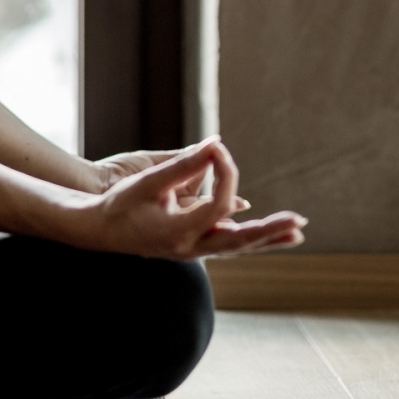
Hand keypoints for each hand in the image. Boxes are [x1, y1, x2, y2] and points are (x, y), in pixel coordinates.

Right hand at [76, 137, 305, 261]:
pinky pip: (228, 246)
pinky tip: (265, 234)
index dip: (226, 173)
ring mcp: (192, 253)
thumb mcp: (150, 181)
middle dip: (271, 230)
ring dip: (268, 239)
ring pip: (238, 248)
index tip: (218, 150)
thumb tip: (216, 144)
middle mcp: (191, 248)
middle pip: (241, 241)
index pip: (220, 203)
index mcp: (180, 232)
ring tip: (297, 234)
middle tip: (300, 221)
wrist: (98, 231)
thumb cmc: (120, 203)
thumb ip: (185, 164)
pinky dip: (249, 240)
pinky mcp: (191, 248)